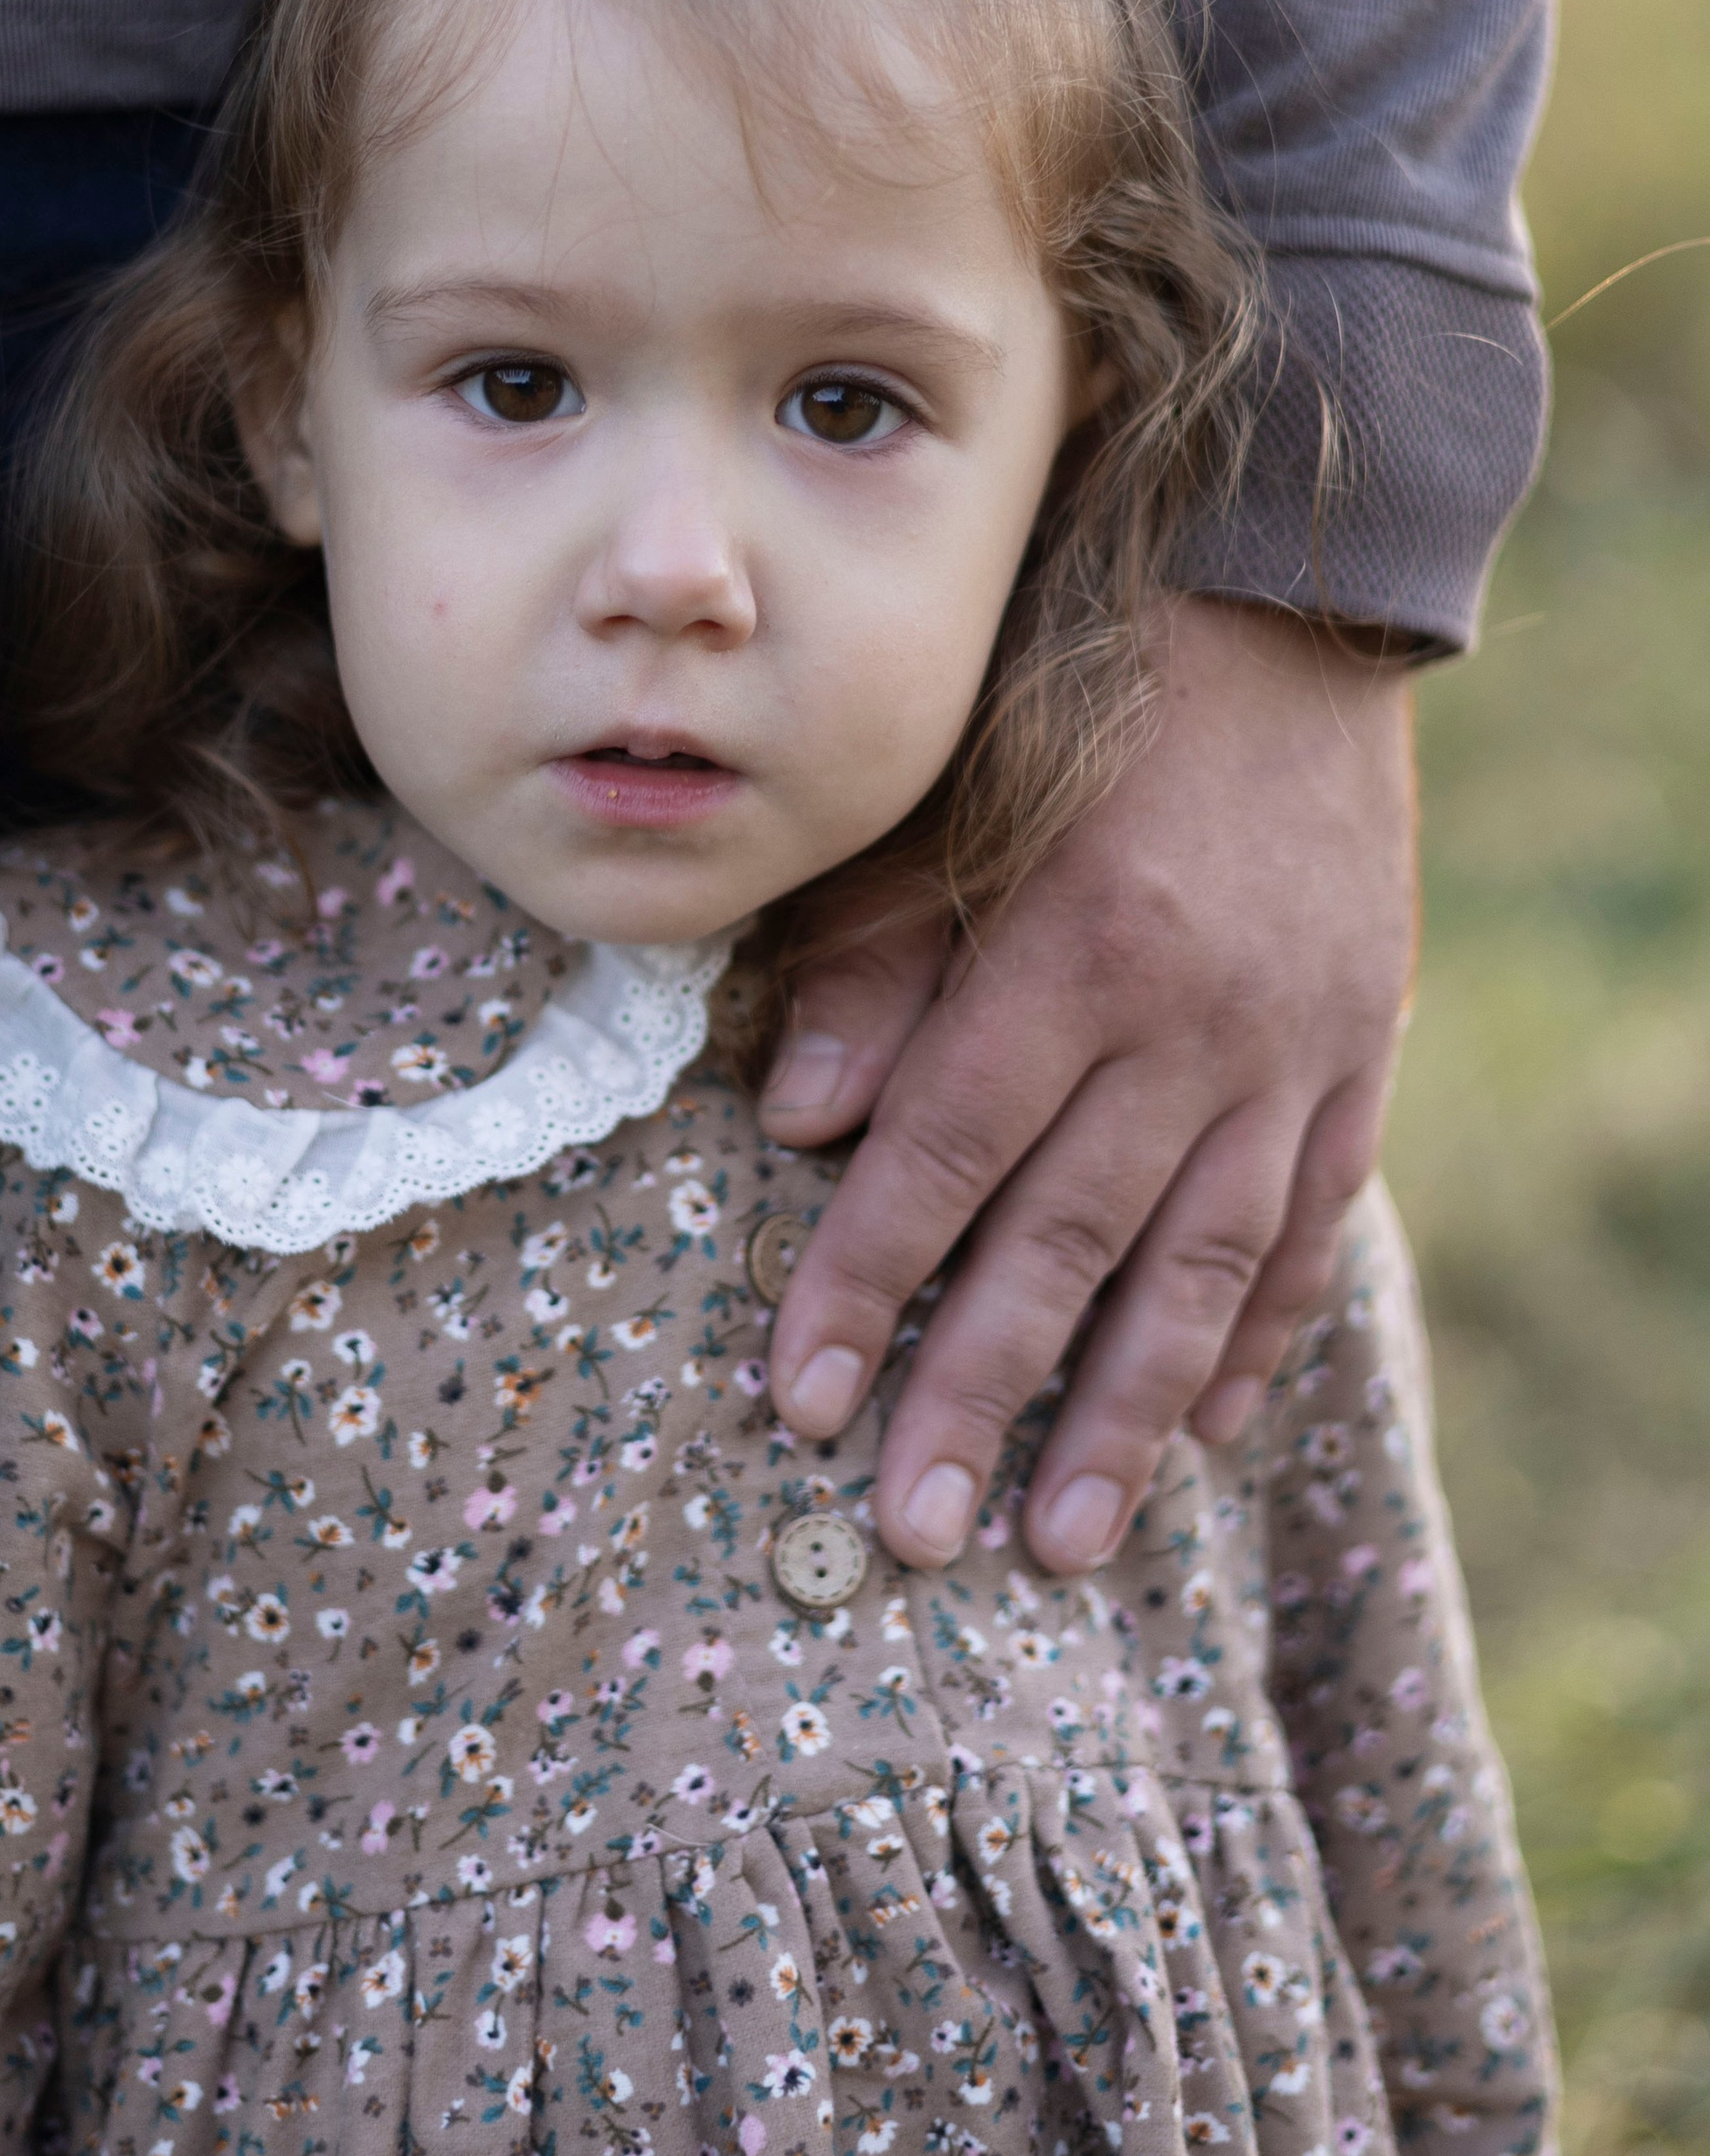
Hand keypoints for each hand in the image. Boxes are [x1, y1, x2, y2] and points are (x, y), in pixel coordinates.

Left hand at [759, 596, 1417, 1576]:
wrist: (1287, 610)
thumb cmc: (1073, 696)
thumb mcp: (946, 793)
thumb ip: (873, 960)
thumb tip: (798, 1122)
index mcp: (1075, 947)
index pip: (945, 1156)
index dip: (863, 1285)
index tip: (798, 1405)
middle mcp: (1194, 1020)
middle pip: (1067, 1243)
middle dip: (982, 1398)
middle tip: (914, 1534)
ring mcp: (1294, 1047)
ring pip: (1201, 1265)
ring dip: (1125, 1414)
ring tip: (1064, 1545)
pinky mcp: (1357, 1052)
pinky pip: (1310, 1221)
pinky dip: (1254, 1333)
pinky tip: (1203, 1430)